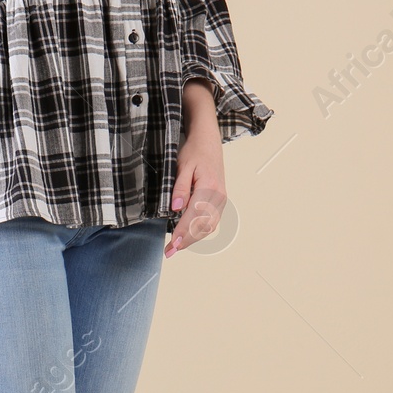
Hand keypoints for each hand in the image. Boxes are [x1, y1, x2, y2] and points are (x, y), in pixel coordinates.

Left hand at [167, 78, 226, 257]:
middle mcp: (219, 196)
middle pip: (203, 226)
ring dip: (194, 239)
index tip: (171, 246)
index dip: (182, 234)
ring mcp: (222, 199)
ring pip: (209, 227)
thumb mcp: (182, 166)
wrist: (209, 140)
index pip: (193, 217)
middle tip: (170, 252)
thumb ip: (179, 188)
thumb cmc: (194, 151)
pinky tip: (189, 236)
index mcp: (209, 187)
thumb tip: (175, 209)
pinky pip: (212, 221)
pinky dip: (200, 231)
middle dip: (186, 241)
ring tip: (177, 247)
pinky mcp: (220, 200)